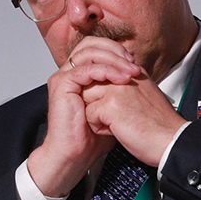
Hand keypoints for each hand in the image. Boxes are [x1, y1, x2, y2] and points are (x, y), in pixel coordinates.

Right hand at [26, 37, 141, 196]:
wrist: (76, 155)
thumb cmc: (90, 137)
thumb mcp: (112, 107)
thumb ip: (118, 88)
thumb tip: (138, 76)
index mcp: (78, 74)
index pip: (96, 48)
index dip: (116, 51)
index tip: (134, 63)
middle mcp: (68, 72)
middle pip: (91, 44)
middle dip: (115, 50)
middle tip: (133, 63)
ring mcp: (63, 77)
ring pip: (90, 53)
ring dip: (114, 60)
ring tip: (131, 72)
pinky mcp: (62, 84)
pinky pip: (86, 69)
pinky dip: (106, 71)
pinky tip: (121, 79)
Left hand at [82, 69, 186, 167]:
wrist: (172, 141)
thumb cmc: (159, 126)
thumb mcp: (144, 97)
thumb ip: (125, 87)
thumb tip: (103, 86)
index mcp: (133, 72)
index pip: (101, 71)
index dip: (99, 92)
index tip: (110, 107)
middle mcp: (124, 76)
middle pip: (89, 82)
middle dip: (93, 101)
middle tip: (111, 118)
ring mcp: (117, 89)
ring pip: (86, 96)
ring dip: (95, 114)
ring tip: (114, 124)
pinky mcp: (111, 105)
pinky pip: (89, 114)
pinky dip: (98, 127)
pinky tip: (116, 131)